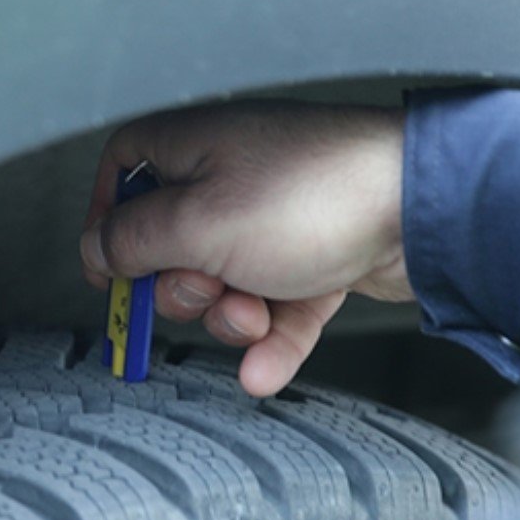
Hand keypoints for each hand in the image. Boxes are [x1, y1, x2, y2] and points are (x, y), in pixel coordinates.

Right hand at [80, 100, 411, 396]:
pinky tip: (264, 373)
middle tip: (205, 291)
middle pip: (172, 244)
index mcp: (192, 147)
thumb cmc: (314, 195)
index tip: (109, 270)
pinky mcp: (320, 255)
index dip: (108, 222)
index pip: (124, 172)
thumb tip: (94, 248)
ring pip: (226, 284)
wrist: (424, 207)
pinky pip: (280, 306)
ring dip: (232, 318)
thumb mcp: (196, 224)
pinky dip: (272, 339)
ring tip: (257, 316)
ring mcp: (279, 217)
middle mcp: (233, 175)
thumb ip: (133, 240)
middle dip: (183, 288)